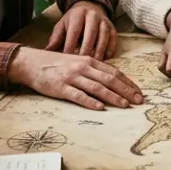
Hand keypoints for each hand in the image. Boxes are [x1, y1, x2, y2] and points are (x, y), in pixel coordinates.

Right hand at [10, 47, 143, 109]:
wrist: (31, 63)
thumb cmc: (56, 64)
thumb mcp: (77, 62)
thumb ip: (92, 70)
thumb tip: (111, 82)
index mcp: (89, 61)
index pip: (114, 72)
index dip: (128, 83)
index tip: (139, 92)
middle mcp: (83, 68)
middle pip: (110, 80)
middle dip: (126, 91)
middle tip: (138, 101)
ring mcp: (72, 77)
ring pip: (97, 88)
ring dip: (113, 97)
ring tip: (125, 105)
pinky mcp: (61, 87)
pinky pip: (78, 95)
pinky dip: (90, 102)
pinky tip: (100, 108)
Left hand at [47, 0, 116, 59]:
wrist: (89, 7)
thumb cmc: (72, 21)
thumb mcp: (62, 26)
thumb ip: (55, 39)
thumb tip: (46, 53)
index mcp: (78, 14)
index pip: (74, 32)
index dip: (70, 47)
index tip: (66, 61)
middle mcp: (93, 16)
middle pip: (91, 34)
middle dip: (86, 50)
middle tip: (81, 66)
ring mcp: (104, 21)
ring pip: (104, 38)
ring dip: (99, 52)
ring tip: (93, 66)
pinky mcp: (113, 28)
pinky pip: (113, 40)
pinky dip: (109, 51)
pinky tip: (104, 61)